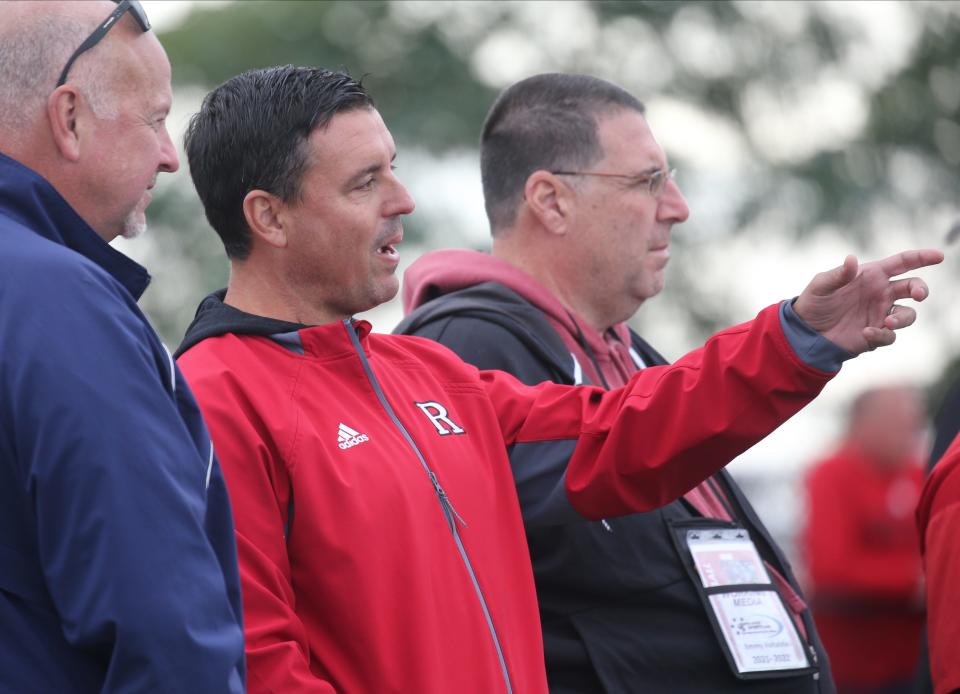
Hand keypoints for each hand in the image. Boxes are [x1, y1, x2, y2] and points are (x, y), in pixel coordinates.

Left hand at [793, 249, 943, 354]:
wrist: (806, 331)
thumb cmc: (814, 302)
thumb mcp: (821, 286)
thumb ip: (838, 275)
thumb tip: (852, 260)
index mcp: (872, 275)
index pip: (903, 263)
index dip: (922, 258)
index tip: (939, 256)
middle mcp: (881, 293)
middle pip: (913, 288)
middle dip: (921, 290)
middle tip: (919, 295)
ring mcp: (880, 314)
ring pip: (907, 315)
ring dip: (902, 319)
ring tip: (888, 323)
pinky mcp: (875, 335)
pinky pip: (889, 336)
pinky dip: (881, 335)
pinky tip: (866, 332)